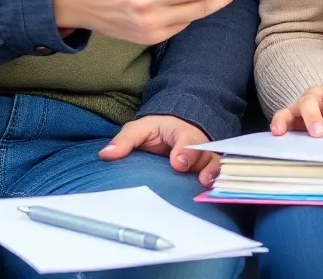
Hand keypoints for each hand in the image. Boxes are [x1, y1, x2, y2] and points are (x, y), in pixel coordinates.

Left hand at [98, 115, 219, 185]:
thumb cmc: (157, 130)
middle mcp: (197, 143)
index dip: (184, 150)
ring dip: (213, 173)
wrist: (175, 128)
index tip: (178, 162)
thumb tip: (105, 154)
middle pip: (203, 153)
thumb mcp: (140, 129)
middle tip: (199, 177)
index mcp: (180, 131)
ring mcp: (204, 157)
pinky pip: (216, 174)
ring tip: (207, 184)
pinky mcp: (207, 169)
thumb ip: (125, 140)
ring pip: (214, 163)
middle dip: (201, 163)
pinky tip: (213, 193)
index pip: (185, 138)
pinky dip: (218, 182)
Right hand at [270, 80, 322, 136]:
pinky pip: (283, 115)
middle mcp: (319, 94)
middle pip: (315, 98)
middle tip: (320, 134)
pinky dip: (279, 122)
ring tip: (305, 136)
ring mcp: (304, 104)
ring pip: (299, 105)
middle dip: (316, 116)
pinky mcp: (292, 115)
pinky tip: (278, 133)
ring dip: (301, 120)